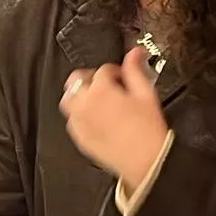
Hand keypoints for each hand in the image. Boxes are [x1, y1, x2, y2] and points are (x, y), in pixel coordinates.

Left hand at [59, 47, 169, 189]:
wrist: (145, 162)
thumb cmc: (147, 131)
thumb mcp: (146, 94)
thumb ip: (136, 70)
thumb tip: (134, 53)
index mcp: (100, 90)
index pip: (103, 69)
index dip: (116, 71)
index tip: (123, 77)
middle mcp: (84, 104)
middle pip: (76, 79)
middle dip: (91, 77)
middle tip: (107, 84)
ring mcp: (79, 122)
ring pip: (68, 99)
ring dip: (80, 94)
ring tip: (97, 98)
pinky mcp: (79, 137)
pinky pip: (72, 120)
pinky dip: (80, 114)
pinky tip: (96, 117)